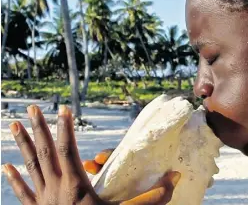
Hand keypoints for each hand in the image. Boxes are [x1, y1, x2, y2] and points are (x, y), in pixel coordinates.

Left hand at [2, 105, 180, 204]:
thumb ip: (150, 199)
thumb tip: (174, 178)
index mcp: (75, 185)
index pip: (68, 149)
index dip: (66, 128)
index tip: (65, 109)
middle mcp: (55, 187)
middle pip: (45, 152)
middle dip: (39, 129)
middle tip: (33, 108)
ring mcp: (42, 199)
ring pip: (31, 166)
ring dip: (23, 145)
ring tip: (14, 126)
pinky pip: (23, 191)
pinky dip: (15, 179)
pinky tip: (6, 167)